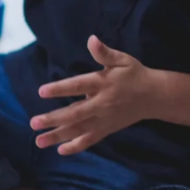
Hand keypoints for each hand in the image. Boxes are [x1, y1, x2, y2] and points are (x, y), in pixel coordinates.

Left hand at [30, 36, 154, 154]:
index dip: (60, 89)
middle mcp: (102, 104)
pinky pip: (90, 140)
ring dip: (58, 136)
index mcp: (103, 84)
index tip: (41, 91)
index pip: (78, 86)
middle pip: (75, 113)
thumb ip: (104, 53)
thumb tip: (91, 39)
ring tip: (39, 141)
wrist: (155, 96)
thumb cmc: (135, 74)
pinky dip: (76, 146)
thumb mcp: (122, 59)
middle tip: (33, 122)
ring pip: (79, 130)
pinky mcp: (107, 129)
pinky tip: (60, 150)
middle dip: (53, 119)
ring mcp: (104, 119)